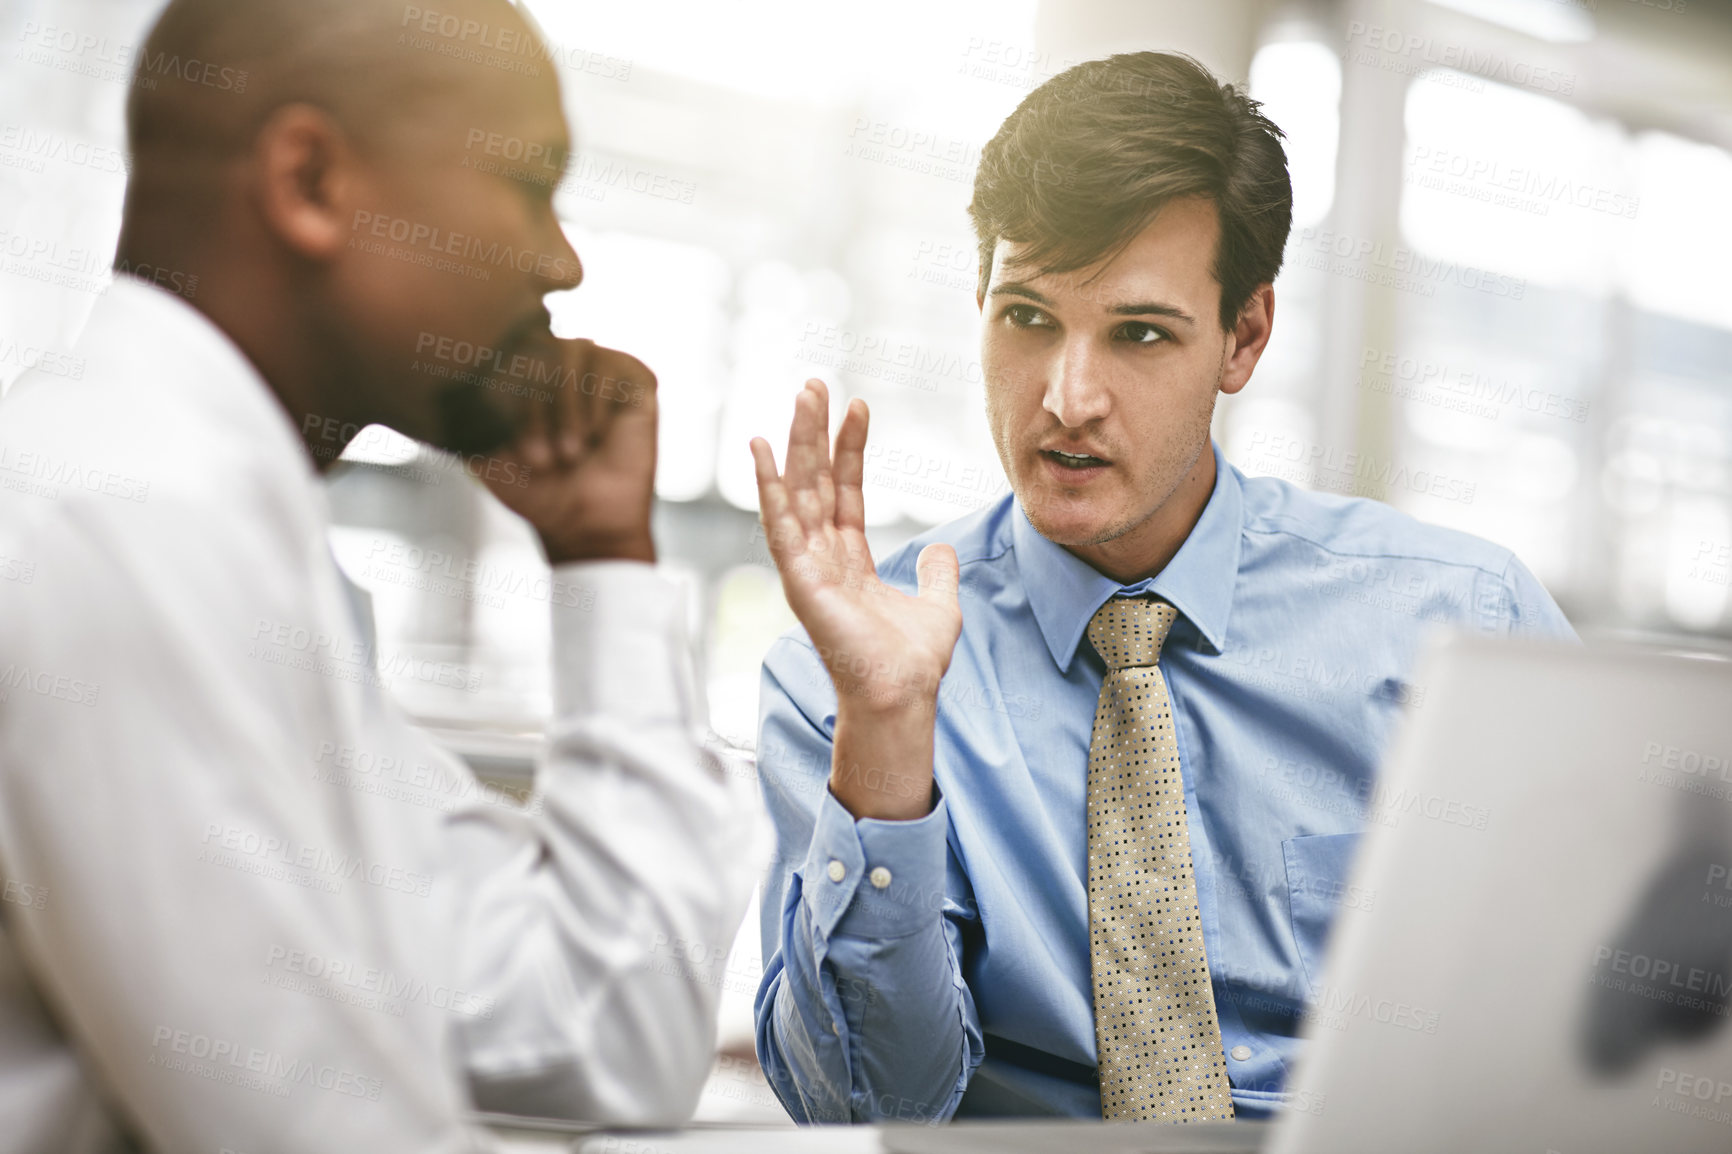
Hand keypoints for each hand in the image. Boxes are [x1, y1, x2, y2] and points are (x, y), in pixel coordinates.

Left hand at [482, 335, 657, 565]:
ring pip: (573, 349)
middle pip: (538, 344)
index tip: (511, 448)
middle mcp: (562, 361)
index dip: (503, 391)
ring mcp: (600, 368)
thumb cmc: (535, 489)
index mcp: (525, 368)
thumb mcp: (484, 452)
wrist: (585, 523)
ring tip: (569, 451)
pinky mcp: (636, 380)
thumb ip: (464, 413)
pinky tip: (596, 435)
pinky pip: (611, 366)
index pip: (505, 347)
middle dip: (532, 404)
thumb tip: (444, 377)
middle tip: (538, 458)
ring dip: (565, 403)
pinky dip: (596, 403)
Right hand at [751, 380, 961, 819]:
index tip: (857, 406)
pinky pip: (780, 525)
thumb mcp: (937, 605)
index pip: (844, 491)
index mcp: (848, 560)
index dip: (849, 448)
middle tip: (814, 383)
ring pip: (797, 492)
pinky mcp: (799, 581)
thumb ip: (936, 574)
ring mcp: (806, 568)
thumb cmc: (913, 663)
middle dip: (813, 432)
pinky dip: (769, 488)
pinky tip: (762, 451)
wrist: (903, 696)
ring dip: (796, 443)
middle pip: (814, 481)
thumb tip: (939, 548)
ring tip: (801, 396)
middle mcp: (821, 557)